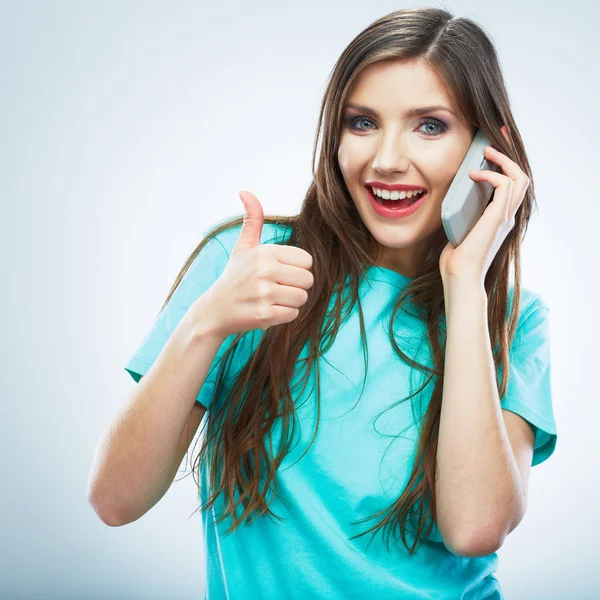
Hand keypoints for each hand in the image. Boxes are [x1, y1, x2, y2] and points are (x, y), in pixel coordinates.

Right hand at [204, 190, 313, 337]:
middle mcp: (265, 271)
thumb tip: (245, 191)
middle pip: (308, 280)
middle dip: (295, 286)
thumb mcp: (243, 247)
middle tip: (275, 288)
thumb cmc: (234, 277)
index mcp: (265, 252)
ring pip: (302, 298)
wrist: (215, 310)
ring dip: (290, 302)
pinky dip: (283, 315)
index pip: (307, 260)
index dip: (296, 269)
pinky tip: (266, 310)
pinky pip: (293, 314)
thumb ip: (252, 220)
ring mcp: (264, 293)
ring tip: (271, 299)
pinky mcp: (265, 315)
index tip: (278, 273)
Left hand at [439, 126, 529, 286]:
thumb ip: (460, 219)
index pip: (511, 186)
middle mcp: (507, 217)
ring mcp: (505, 217)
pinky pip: (505, 185)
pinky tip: (475, 173)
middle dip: (509, 154)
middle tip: (494, 139)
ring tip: (485, 152)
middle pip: (521, 177)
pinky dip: (491, 174)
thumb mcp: (458, 233)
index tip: (491, 149)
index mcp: (499, 220)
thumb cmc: (456, 262)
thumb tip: (448, 207)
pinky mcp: (497, 218)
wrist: (460, 277)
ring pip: (519, 178)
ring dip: (503, 160)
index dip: (504, 166)